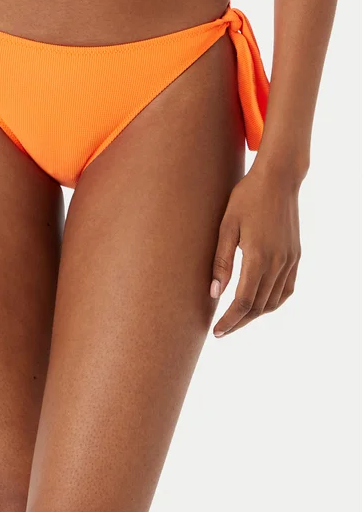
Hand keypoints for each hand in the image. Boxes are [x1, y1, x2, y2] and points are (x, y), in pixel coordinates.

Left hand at [210, 167, 301, 336]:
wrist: (278, 180)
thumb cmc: (246, 198)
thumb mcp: (227, 226)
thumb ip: (221, 261)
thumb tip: (214, 293)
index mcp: (258, 258)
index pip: (243, 302)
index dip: (229, 320)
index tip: (216, 331)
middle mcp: (278, 264)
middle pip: (258, 307)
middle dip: (239, 322)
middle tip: (221, 331)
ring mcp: (290, 261)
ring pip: (274, 301)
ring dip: (255, 315)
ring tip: (237, 320)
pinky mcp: (295, 256)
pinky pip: (287, 289)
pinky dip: (273, 302)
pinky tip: (260, 304)